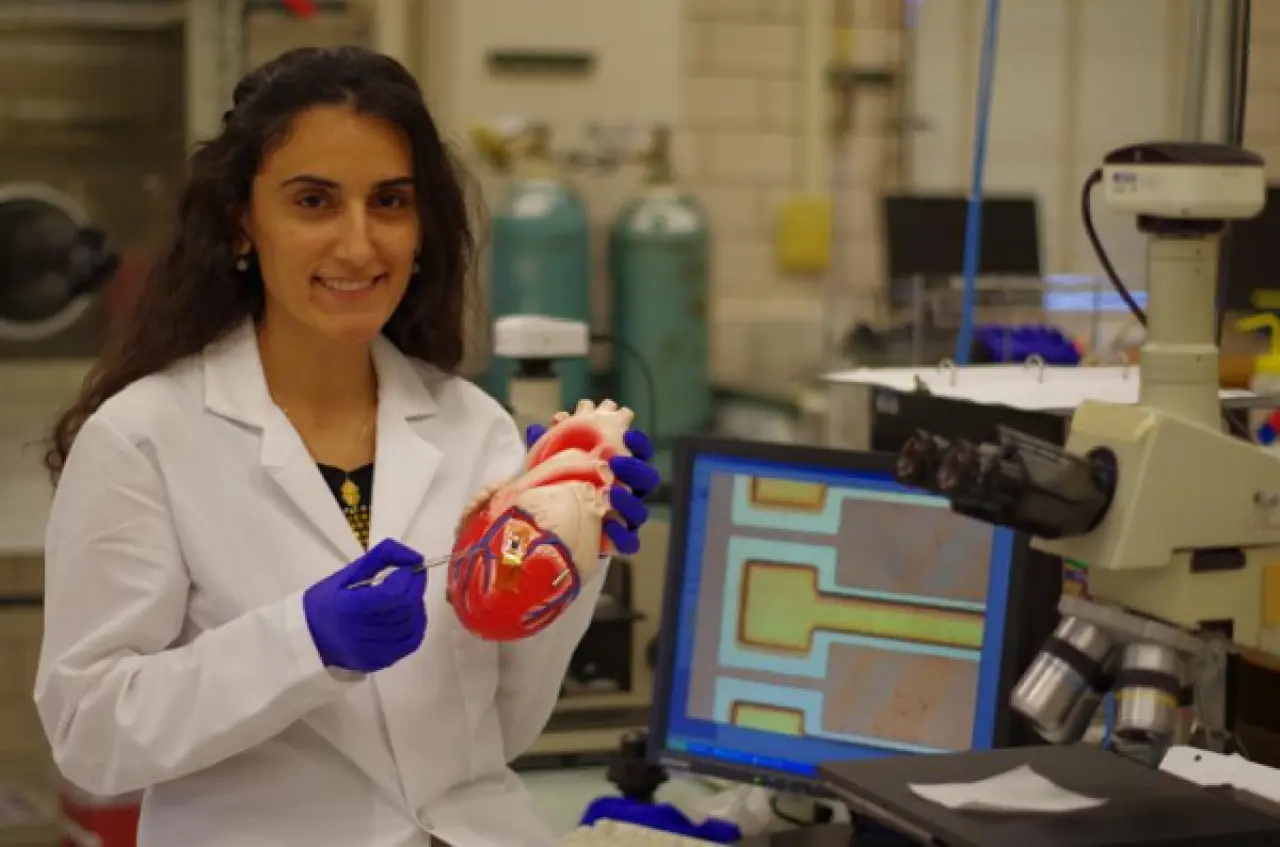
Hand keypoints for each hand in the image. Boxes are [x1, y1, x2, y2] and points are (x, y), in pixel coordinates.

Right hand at [303, 539, 427, 672]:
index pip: (393, 595)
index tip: (412, 566)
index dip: (410, 578)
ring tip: (409, 595)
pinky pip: (409, 644)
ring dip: (418, 606)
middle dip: (416, 588)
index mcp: (349, 608)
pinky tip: (408, 615)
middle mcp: (361, 633)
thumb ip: (382, 557)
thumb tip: (415, 557)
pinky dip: (416, 626)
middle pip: (405, 610)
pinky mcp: (378, 662)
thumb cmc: (326, 600)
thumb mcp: (348, 573)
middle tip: (414, 577)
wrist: (306, 637)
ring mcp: (371, 652)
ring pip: (411, 627)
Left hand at [525, 423, 660, 555]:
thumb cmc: (562, 487)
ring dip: (628, 502)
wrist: (554, 529)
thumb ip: (550, 448)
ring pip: (640, 511)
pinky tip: (607, 526)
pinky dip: (622, 535)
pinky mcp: (619, 542)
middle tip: (617, 462)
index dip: (638, 442)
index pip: (640, 452)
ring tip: (610, 493)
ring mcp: (626, 518)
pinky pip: (630, 542)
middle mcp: (629, 492)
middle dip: (636, 470)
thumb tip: (536, 428)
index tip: (627, 434)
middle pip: (647, 480)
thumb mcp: (555, 465)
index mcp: (621, 469)